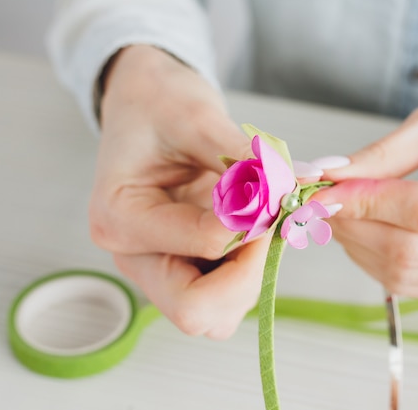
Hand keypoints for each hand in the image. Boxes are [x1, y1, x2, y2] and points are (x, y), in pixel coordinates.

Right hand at [91, 45, 268, 337]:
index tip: (278, 194)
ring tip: (262, 222)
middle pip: (197, 310)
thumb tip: (296, 186)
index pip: (203, 246)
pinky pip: (223, 299)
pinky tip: (254, 230)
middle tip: (273, 222)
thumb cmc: (159, 104)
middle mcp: (134, 256)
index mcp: (121, 218)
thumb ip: (246, 159)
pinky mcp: (181, 268)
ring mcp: (158, 268)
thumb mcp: (200, 119)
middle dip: (251, 272)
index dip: (255, 225)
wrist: (147, 104)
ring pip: (215, 314)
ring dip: (252, 276)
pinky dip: (250, 273)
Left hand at [313, 92, 417, 303]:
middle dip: (355, 226)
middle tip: (323, 202)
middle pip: (412, 251)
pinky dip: (376, 261)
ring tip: (344, 213)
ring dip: (359, 246)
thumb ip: (384, 154)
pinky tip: (367, 233)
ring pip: (406, 275)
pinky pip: (413, 286)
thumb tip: (327, 177)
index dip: (366, 202)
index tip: (323, 190)